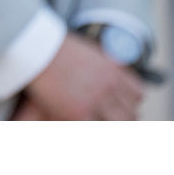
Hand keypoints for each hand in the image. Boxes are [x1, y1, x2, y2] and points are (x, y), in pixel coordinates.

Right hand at [18, 34, 143, 119]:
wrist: (36, 47)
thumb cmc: (55, 46)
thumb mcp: (88, 51)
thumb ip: (104, 64)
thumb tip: (110, 73)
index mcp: (114, 70)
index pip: (137, 95)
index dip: (129, 104)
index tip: (120, 108)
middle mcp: (109, 85)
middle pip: (131, 114)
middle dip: (123, 120)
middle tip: (110, 121)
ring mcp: (96, 100)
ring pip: (118, 124)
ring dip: (109, 125)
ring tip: (96, 123)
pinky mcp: (79, 112)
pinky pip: (95, 128)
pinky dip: (91, 127)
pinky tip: (80, 124)